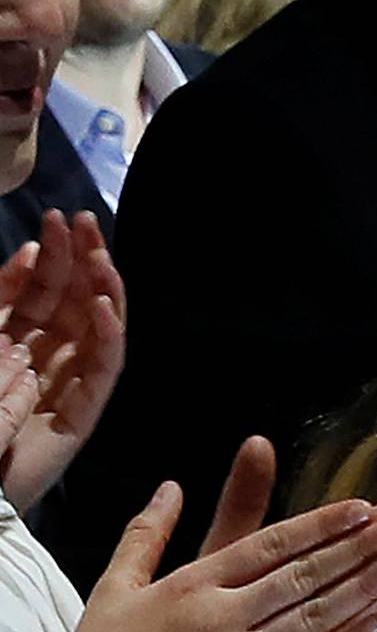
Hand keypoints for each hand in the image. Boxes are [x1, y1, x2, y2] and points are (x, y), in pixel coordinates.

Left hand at [0, 210, 125, 510]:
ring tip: (100, 254)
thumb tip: (31, 252)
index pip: (42, 290)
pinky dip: (109, 335)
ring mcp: (66, 384)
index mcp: (12, 342)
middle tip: (86, 221)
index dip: (53, 255)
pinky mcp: (83, 412)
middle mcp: (43, 358)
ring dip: (103, 288)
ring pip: (96, 327)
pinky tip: (103, 306)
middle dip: (83, 259)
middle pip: (73, 301)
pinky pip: (104, 368)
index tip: (58, 219)